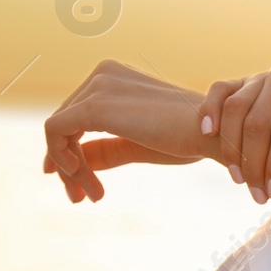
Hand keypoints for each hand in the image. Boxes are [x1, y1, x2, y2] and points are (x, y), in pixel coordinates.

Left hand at [43, 60, 216, 202]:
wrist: (214, 136)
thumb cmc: (187, 139)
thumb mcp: (138, 145)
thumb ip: (105, 150)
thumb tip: (73, 164)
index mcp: (116, 77)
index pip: (76, 115)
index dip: (71, 152)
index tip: (81, 185)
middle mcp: (104, 73)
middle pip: (64, 123)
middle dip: (68, 164)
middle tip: (80, 198)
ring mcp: (98, 85)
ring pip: (57, 131)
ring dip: (69, 169)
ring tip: (89, 195)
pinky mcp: (94, 105)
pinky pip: (56, 133)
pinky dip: (63, 161)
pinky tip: (85, 181)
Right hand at [197, 64, 270, 204]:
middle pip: (258, 123)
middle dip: (255, 164)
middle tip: (259, 195)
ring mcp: (263, 76)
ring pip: (236, 110)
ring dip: (232, 149)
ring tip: (240, 180)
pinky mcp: (244, 80)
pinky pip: (220, 91)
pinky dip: (210, 110)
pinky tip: (209, 135)